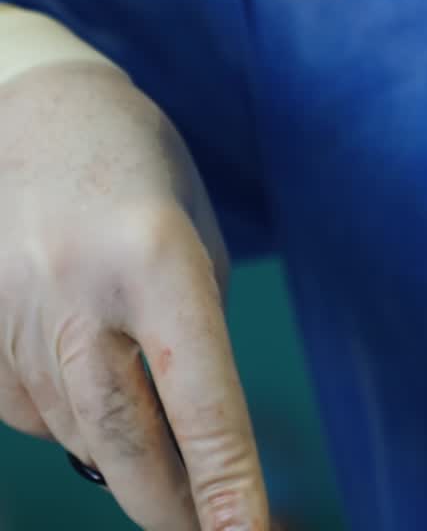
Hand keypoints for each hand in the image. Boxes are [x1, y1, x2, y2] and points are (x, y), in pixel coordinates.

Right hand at [0, 61, 269, 530]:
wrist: (32, 112)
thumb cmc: (141, 170)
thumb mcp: (196, 235)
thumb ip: (193, 332)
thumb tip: (184, 440)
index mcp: (155, 257)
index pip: (199, 393)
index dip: (227, 479)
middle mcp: (77, 293)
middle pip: (122, 441)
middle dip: (171, 504)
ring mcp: (12, 319)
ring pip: (75, 434)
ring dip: (124, 454)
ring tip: (164, 444)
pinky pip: (30, 414)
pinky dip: (69, 413)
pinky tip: (85, 362)